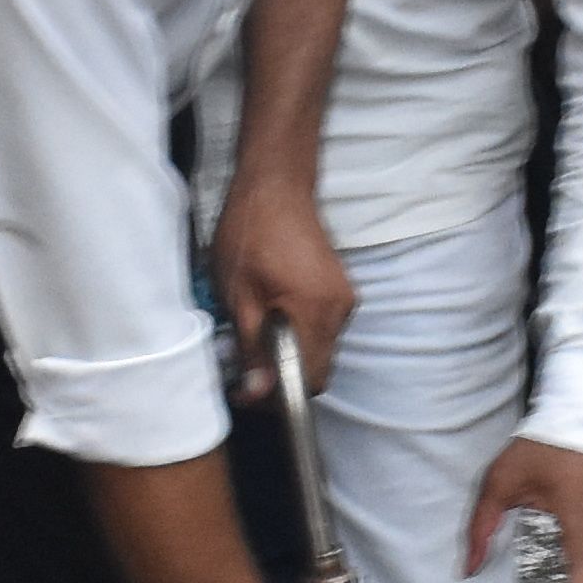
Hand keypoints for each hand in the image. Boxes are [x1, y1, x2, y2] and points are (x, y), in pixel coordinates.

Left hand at [216, 173, 354, 395]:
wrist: (275, 187)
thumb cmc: (251, 234)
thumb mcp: (239, 295)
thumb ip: (252, 348)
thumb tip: (258, 392)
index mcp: (315, 312)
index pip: (311, 380)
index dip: (279, 394)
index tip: (249, 389)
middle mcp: (339, 309)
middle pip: (317, 367)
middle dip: (282, 374)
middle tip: (244, 366)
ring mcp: (344, 298)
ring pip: (319, 348)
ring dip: (290, 351)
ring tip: (254, 334)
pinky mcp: (340, 288)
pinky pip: (322, 327)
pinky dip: (298, 331)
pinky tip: (272, 313)